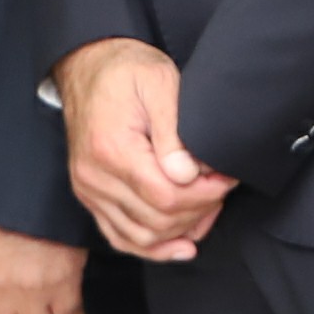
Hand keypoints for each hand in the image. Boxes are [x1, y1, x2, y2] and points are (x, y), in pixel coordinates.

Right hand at [56, 40, 233, 260]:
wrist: (88, 65)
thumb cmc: (127, 70)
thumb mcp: (159, 83)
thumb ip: (174, 131)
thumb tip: (187, 174)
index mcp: (112, 149)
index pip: (166, 196)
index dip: (204, 195)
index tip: (226, 178)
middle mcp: (95, 177)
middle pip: (156, 220)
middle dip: (199, 210)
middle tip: (222, 188)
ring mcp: (89, 190)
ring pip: (140, 236)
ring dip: (181, 231)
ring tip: (209, 211)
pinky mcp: (90, 196)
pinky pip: (120, 236)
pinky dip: (153, 247)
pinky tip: (182, 244)